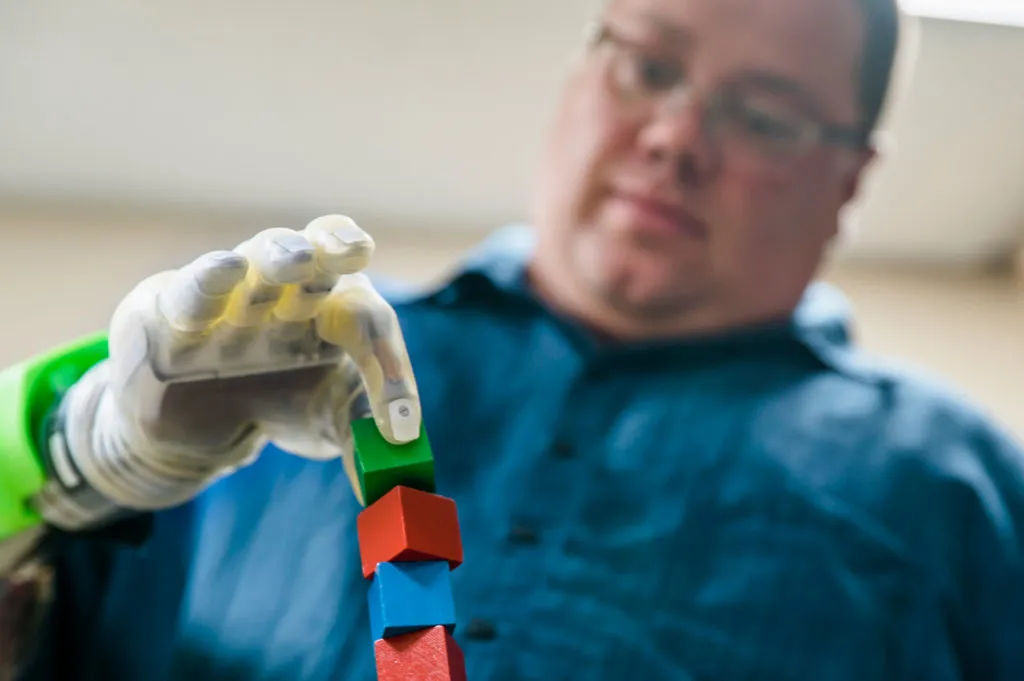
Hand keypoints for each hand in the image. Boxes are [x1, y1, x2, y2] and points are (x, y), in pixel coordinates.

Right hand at [61, 215, 419, 513]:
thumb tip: (403, 451)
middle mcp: (290, 286)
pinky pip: (192, 289)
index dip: (387, 363)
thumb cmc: (277, 406)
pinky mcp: (170, 306)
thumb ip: (364, 436)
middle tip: (356, 252)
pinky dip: (208, 280)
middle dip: (337, 249)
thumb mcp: (328, 421)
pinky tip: (228, 271)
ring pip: (259, 256)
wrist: (196, 436)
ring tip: (300, 259)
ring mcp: (233, 291)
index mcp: (335, 306)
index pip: (367, 316)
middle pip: (319, 252)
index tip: (400, 423)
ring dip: (280, 256)